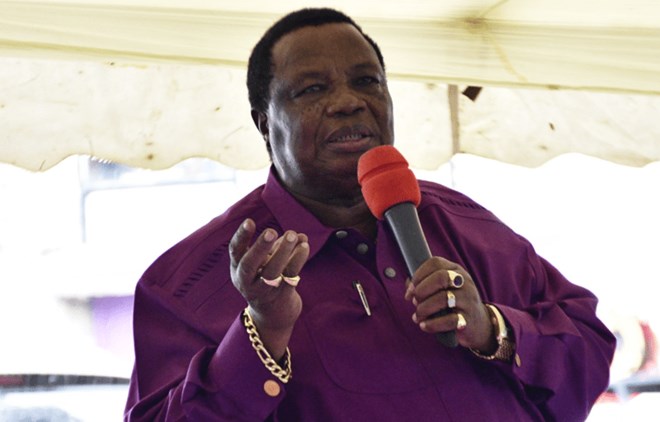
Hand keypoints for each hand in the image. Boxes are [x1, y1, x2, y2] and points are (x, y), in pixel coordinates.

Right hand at [229, 218, 309, 357]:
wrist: (274, 313)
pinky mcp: (281, 296)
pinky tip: (304, 246)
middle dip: (260, 247)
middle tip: (271, 231)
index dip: (241, 236)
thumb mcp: (266, 260)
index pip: (235, 251)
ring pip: (272, 271)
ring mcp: (263, 291)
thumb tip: (297, 235)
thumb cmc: (267, 277)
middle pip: (249, 264)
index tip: (250, 221)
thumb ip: (279, 245)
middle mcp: (247, 281)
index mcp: (238, 268)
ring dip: (283, 252)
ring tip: (293, 234)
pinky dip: (298, 259)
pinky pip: (289, 276)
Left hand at [404, 256, 495, 352]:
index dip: (419, 275)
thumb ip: (424, 284)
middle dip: (421, 290)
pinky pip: (449, 320)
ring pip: (443, 299)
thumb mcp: (443, 288)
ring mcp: (468, 300)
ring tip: (418, 316)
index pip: (435, 263)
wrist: (479, 323)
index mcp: (456, 271)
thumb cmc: (454, 303)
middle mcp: (464, 282)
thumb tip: (409, 287)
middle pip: (440, 277)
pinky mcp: (468, 319)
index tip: (410, 289)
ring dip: (424, 309)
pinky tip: (424, 325)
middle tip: (414, 302)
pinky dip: (432, 324)